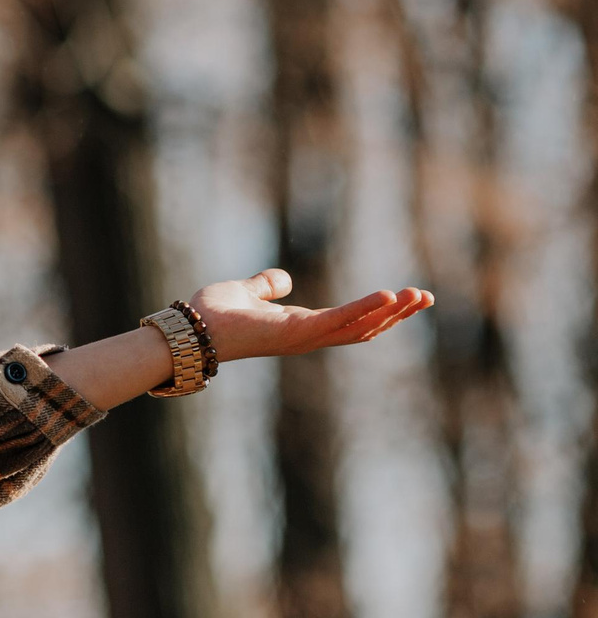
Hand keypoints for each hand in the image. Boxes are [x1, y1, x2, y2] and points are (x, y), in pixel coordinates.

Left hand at [188, 269, 432, 363]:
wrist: (189, 329)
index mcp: (300, 327)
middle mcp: (307, 336)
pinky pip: (339, 320)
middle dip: (397, 315)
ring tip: (419, 296)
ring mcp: (304, 337)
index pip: (349, 322)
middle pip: (364, 329)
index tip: (405, 297)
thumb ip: (265, 286)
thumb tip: (284, 280)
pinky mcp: (297, 332)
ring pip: (359, 328)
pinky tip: (388, 297)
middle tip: (426, 297)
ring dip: (391, 313)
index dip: (378, 311)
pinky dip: (364, 309)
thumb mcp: (246, 293)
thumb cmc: (212, 316)